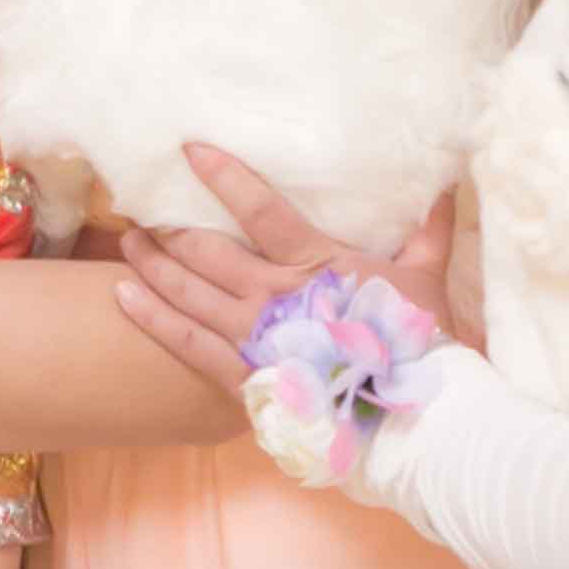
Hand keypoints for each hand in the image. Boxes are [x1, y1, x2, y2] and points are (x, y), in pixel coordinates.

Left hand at [109, 140, 450, 402]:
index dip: (224, 176)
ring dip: (152, 264)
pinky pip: (183, 341)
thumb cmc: (420, 344)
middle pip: (207, 251)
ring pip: (186, 291)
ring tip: (128, 241)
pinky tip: (122, 295)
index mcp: (316, 263)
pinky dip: (150, 316)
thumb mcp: (428, 277)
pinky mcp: (240, 376)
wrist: (410, 417)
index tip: (190, 151)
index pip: (259, 209)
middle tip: (143, 208)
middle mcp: (274, 294)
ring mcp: (252, 337)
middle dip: (171, 228)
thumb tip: (446, 184)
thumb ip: (427, 229)